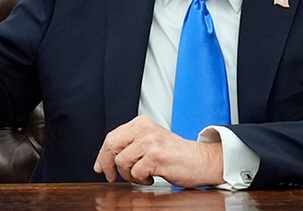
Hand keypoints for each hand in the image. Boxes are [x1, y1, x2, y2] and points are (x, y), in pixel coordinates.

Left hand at [93, 115, 224, 187]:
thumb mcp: (151, 140)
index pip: (112, 137)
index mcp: (141, 123)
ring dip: (129, 174)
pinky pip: (136, 172)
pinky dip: (141, 179)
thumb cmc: (177, 154)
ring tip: (142, 175)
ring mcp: (150, 142)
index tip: (99, 166)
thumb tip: (105, 159)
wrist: (202, 161)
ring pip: (121, 161)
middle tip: (110, 177)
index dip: (102, 154)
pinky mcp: (156, 157)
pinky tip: (151, 177)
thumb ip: (131, 144)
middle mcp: (144, 129)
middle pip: (111, 146)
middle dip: (107, 164)